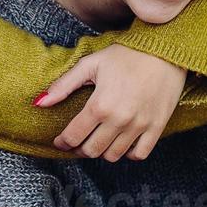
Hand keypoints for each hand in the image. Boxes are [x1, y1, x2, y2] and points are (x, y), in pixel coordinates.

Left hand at [36, 45, 184, 160]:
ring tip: (98, 140)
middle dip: (80, 149)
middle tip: (78, 141)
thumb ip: (64, 85)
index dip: (62, 142)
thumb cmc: (126, 54)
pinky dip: (128, 154)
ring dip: (102, 151)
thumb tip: (40, 103)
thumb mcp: (91, 64)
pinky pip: (139, 154)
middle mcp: (119, 120)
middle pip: (91, 151)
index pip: (73, 137)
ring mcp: (139, 126)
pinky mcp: (157, 128)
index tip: (60, 141)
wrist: (165, 51)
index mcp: (99, 105)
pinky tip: (122, 142)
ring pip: (113, 155)